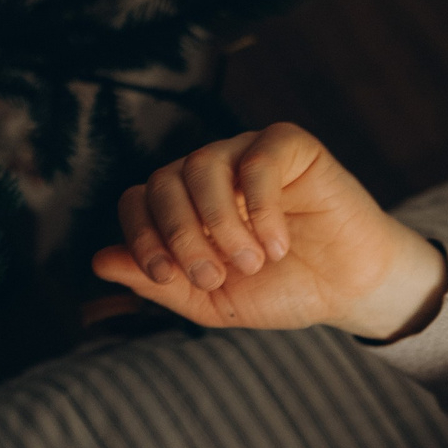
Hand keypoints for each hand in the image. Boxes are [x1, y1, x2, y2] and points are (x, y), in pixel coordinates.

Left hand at [91, 123, 447, 337]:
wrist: (349, 288)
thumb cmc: (283, 290)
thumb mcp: (213, 301)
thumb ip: (159, 282)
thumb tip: (99, 261)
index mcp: (184, 206)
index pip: (138, 200)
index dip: (142, 236)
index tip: (168, 276)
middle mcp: (209, 172)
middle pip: (164, 181)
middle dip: (181, 235)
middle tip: (215, 277)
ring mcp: (247, 154)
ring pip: (202, 164)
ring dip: (220, 222)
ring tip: (251, 263)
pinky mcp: (290, 146)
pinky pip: (258, 159)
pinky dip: (260, 206)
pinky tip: (277, 244)